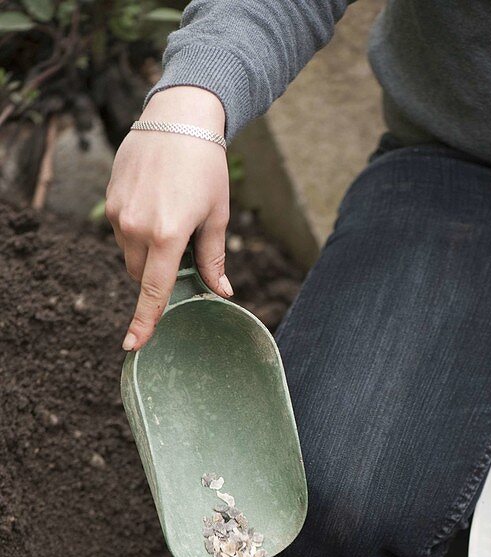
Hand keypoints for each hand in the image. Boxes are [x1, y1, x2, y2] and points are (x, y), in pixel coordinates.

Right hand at [106, 86, 232, 350]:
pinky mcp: (110, 199)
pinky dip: (138, 230)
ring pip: (131, 254)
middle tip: (181, 249)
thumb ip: (214, 258)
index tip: (133, 345)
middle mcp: (137, 227)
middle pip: (142, 276)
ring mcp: (119, 213)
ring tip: (170, 216)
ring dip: (148, 251)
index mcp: (168, 235)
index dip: (144, 321)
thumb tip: (222, 292)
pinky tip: (156, 203)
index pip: (154, 291)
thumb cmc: (205, 167)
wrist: (177, 119)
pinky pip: (122, 231)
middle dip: (159, 274)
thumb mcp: (217, 215)